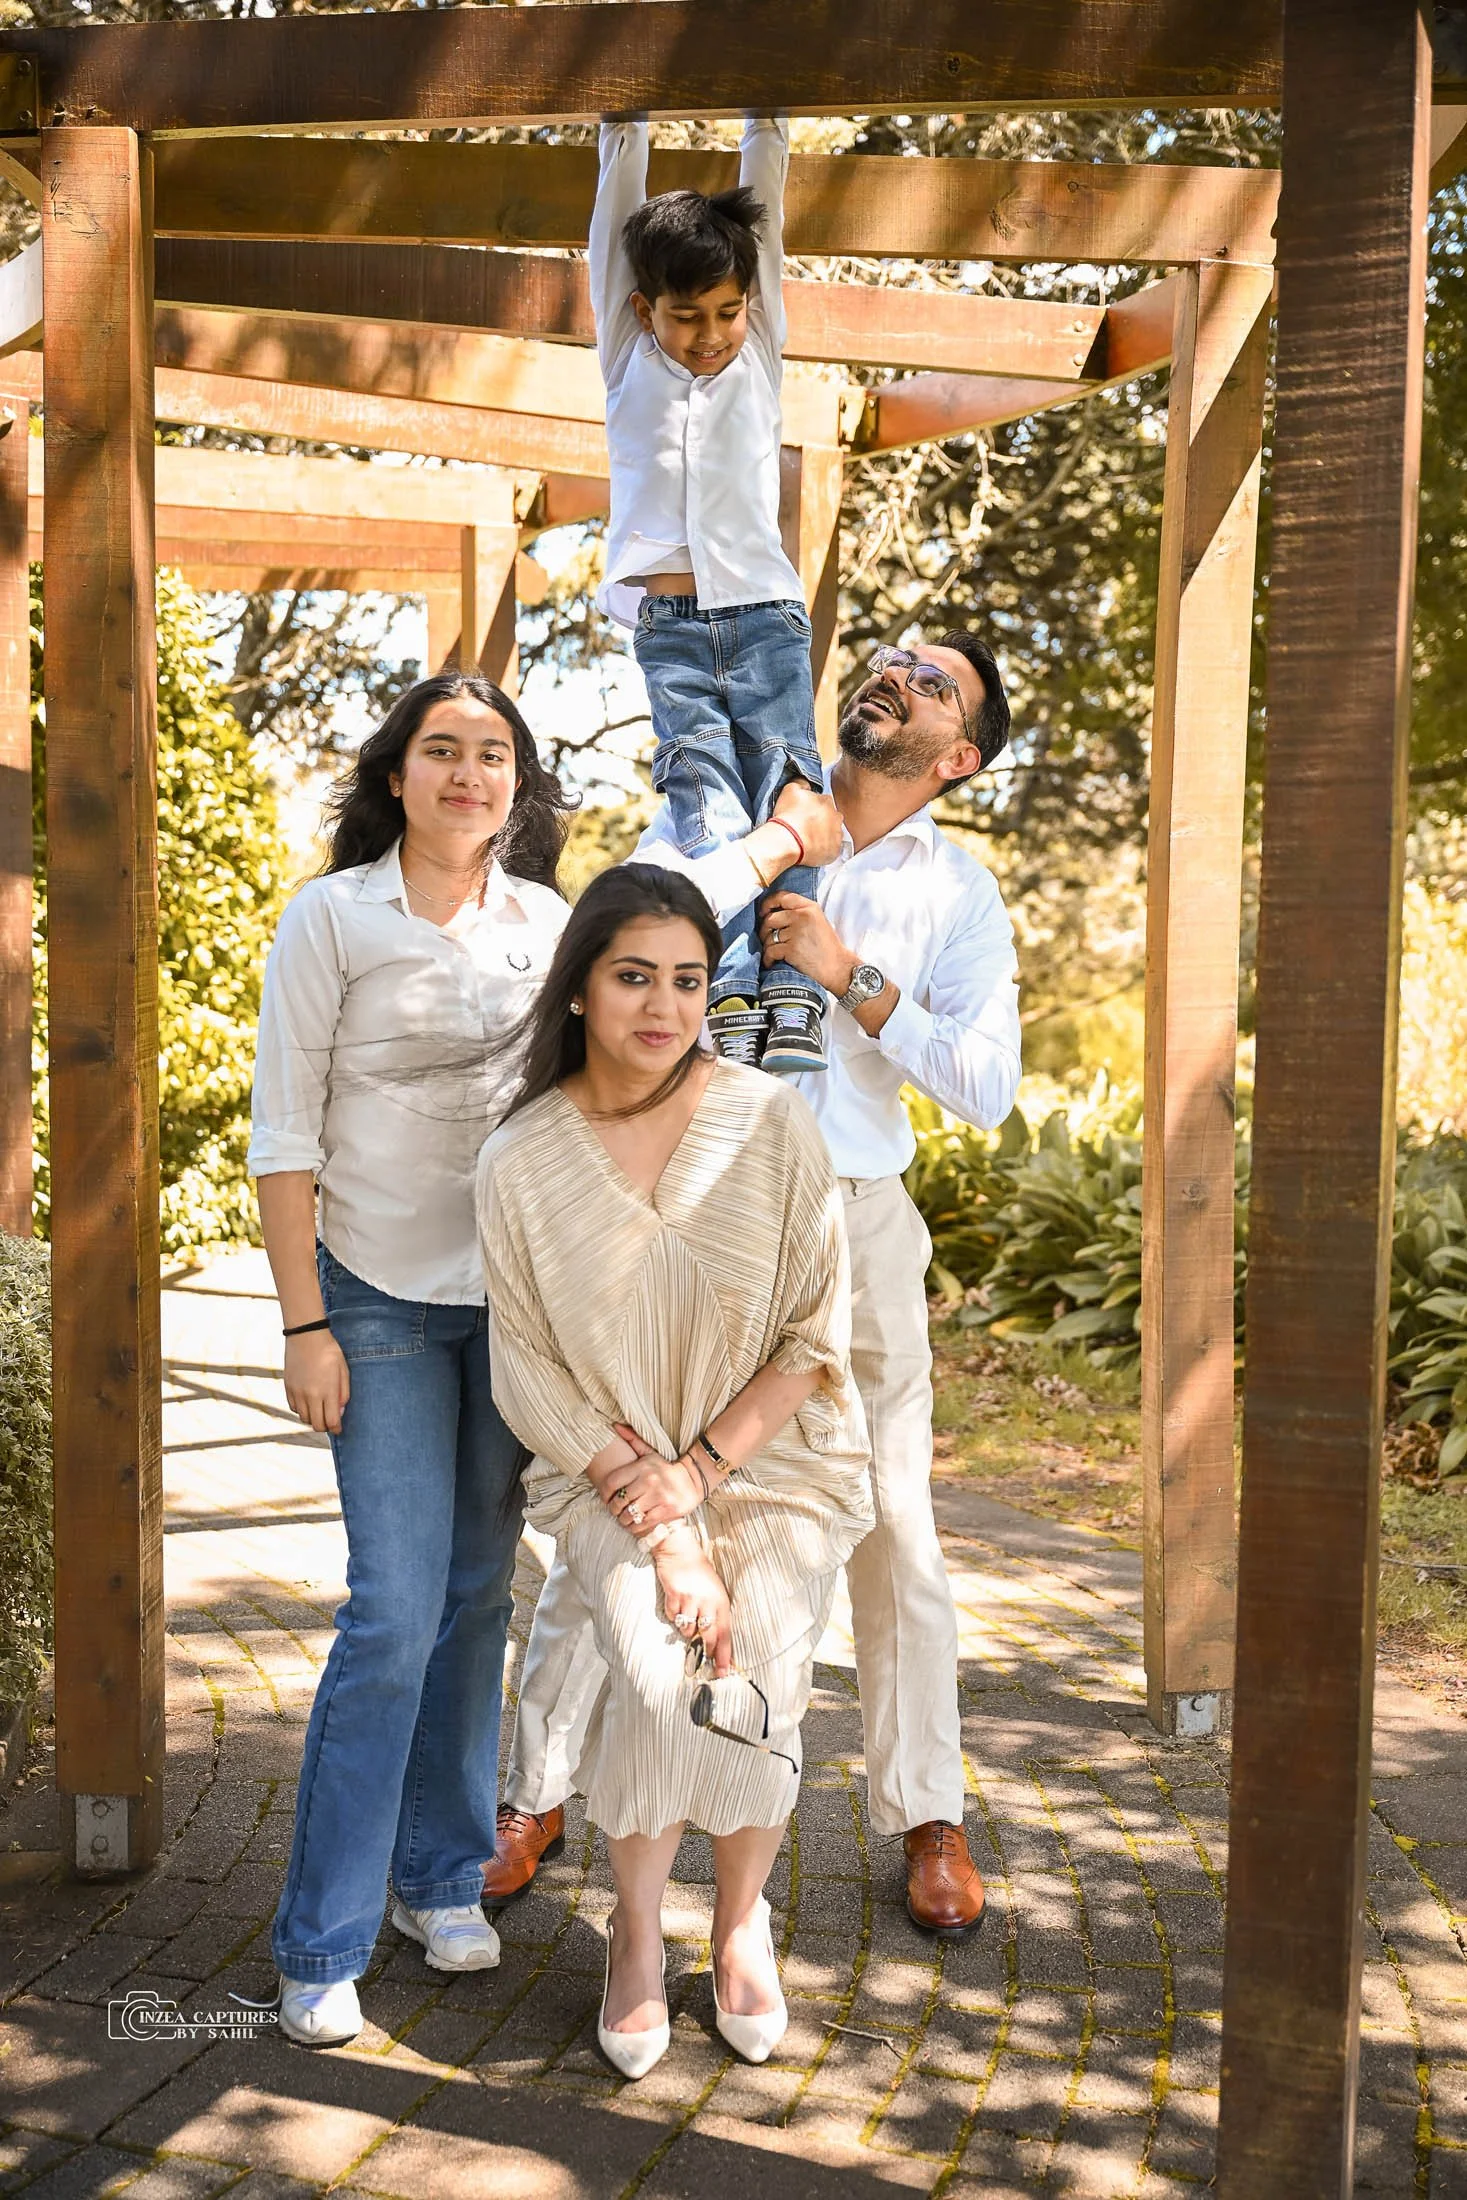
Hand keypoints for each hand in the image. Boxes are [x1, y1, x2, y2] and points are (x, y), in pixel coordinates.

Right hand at [284, 1330, 349, 1435]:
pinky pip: (294, 1408)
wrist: (306, 1336)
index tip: (339, 1428)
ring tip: (319, 1411)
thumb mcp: (343, 1371)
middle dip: (325, 1426)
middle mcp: (311, 1395)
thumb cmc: (329, 1351)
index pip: (331, 1421)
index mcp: (327, 1391)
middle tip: (330, 1421)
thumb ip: (343, 1393)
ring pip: (304, 1418)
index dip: (336, 1428)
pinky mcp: (288, 1388)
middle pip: (316, 1424)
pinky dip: (302, 1410)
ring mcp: (298, 1393)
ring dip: (313, 1419)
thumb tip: (339, 1411)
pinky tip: (308, 1402)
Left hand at [592, 1424, 703, 1533]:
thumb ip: (632, 1439)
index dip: (604, 1493)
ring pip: (630, 1514)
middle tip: (615, 1510)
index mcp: (642, 1467)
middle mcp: (649, 1481)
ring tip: (624, 1518)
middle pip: (619, 1500)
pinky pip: (643, 1524)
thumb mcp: (650, 1453)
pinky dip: (635, 1527)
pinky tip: (635, 1524)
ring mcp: (658, 1497)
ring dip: (623, 1519)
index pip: (612, 1482)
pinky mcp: (666, 1510)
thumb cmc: (666, 1468)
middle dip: (614, 1509)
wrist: (693, 1480)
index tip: (606, 1498)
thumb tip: (615, 1425)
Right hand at [653, 1537, 733, 1674]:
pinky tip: (676, 1602)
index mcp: (722, 1602)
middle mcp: (708, 1602)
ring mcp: (690, 1599)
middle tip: (701, 1659)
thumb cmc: (701, 1574)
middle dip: (704, 1650)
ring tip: (687, 1613)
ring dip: (686, 1628)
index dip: (724, 1655)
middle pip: (707, 1637)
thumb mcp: (716, 1592)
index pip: (725, 1634)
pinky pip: (673, 1617)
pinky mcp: (674, 1596)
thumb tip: (713, 1643)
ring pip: (687, 1630)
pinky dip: (673, 1615)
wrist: (681, 1551)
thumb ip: (716, 1615)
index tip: (723, 1672)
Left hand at [759, 892, 857, 993]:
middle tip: (768, 939)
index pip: (782, 897)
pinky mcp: (792, 949)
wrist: (837, 967)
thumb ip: (799, 912)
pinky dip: (768, 958)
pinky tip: (772, 962)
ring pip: (769, 936)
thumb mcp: (817, 921)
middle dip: (765, 930)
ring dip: (768, 946)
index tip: (763, 912)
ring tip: (774, 953)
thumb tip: (771, 912)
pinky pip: (770, 951)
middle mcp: (803, 916)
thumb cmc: (826, 947)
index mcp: (809, 907)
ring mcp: (797, 932)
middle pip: (771, 918)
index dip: (768, 904)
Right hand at [772, 781, 843, 866]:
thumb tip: (806, 784)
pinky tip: (813, 848)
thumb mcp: (790, 790)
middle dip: (821, 820)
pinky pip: (832, 848)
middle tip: (807, 826)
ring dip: (824, 834)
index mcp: (826, 801)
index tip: (805, 814)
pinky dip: (825, 848)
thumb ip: (801, 783)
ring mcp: (837, 834)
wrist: (787, 841)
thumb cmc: (788, 817)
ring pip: (833, 832)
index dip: (813, 808)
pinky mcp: (835, 850)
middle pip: (831, 817)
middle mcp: (836, 816)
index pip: (823, 802)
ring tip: (809, 839)